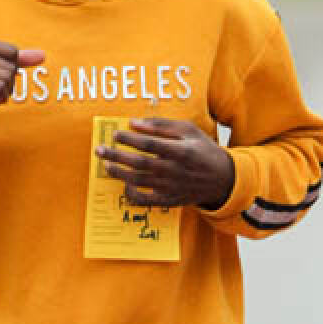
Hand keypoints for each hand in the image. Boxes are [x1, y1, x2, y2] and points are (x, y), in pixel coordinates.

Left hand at [100, 118, 234, 209]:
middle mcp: (174, 171)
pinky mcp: (169, 200)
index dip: (130, 139)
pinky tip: (124, 185)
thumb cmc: (203, 149)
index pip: (149, 145)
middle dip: (116, 155)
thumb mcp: (188, 130)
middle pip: (139, 163)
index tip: (115, 134)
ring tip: (106, 164)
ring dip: (119, 172)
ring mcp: (170, 187)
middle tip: (100, 149)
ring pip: (138, 180)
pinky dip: (132, 194)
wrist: (222, 179)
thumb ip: (161, 125)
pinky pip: (145, 200)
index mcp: (180, 151)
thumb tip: (134, 123)